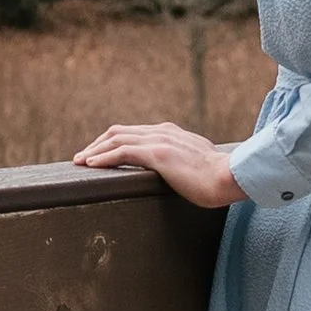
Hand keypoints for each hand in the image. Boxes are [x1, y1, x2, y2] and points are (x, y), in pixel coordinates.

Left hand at [72, 121, 244, 206]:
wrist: (231, 177)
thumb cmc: (219, 178)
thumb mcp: (199, 165)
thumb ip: (186, 164)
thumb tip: (184, 175)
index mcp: (171, 133)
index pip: (134, 132)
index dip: (113, 142)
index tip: (100, 154)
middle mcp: (162, 132)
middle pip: (119, 132)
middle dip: (97, 144)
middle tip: (82, 158)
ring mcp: (159, 141)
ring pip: (116, 139)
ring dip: (94, 151)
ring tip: (79, 162)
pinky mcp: (157, 154)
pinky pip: (121, 152)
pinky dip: (103, 157)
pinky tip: (91, 165)